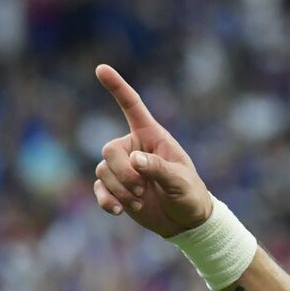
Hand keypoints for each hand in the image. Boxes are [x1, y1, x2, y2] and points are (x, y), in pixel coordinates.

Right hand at [93, 65, 212, 237]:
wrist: (186, 221)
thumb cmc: (190, 194)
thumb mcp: (180, 181)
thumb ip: (159, 169)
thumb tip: (135, 160)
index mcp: (152, 137)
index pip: (132, 107)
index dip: (117, 88)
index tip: (101, 68)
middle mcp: (134, 148)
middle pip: (109, 149)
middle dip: (122, 171)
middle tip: (141, 189)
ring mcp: (123, 168)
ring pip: (102, 170)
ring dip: (119, 189)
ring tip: (139, 200)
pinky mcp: (116, 188)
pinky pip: (99, 188)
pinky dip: (106, 200)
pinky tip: (116, 211)